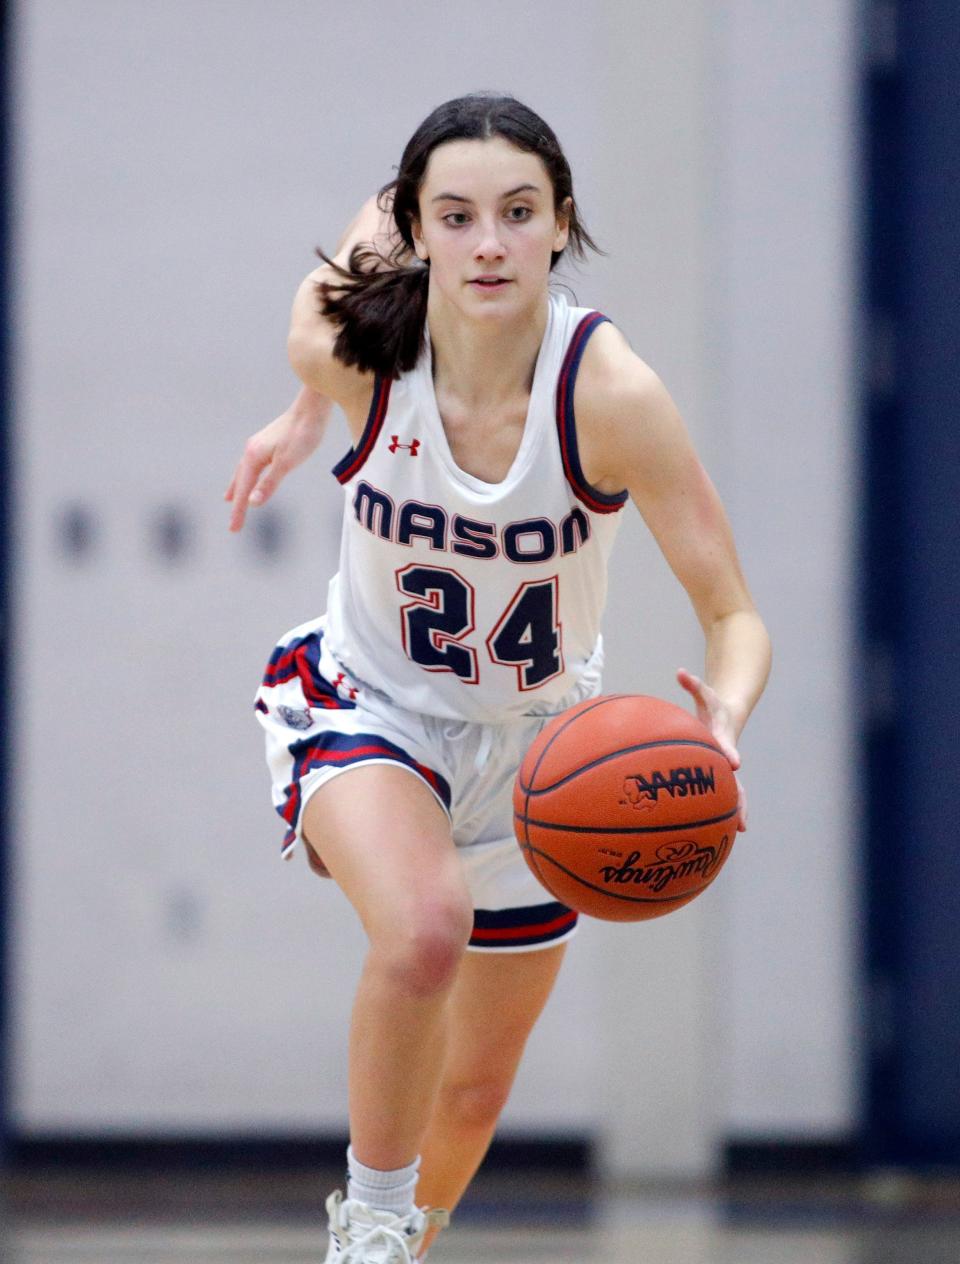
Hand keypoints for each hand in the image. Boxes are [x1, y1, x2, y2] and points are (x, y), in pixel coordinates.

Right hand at [225, 392, 332, 531]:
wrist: (312, 409)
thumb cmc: (303, 435)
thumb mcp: (287, 463)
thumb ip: (269, 483)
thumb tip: (252, 503)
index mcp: (253, 457)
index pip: (243, 490)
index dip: (239, 511)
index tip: (234, 530)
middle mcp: (251, 450)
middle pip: (240, 482)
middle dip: (236, 504)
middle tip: (233, 526)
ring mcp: (258, 446)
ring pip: (243, 472)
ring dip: (237, 488)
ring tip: (229, 500)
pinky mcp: (267, 443)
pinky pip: (252, 465)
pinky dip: (247, 476)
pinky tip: (251, 475)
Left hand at [676, 667, 747, 831]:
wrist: (731, 713)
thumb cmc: (713, 705)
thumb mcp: (705, 693)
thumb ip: (693, 684)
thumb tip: (680, 671)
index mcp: (724, 738)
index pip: (727, 746)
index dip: (729, 752)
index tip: (734, 762)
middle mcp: (728, 756)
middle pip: (737, 780)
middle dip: (740, 798)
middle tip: (743, 818)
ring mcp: (726, 767)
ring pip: (734, 792)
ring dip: (737, 809)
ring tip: (738, 831)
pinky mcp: (721, 774)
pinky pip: (722, 794)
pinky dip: (722, 809)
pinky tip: (718, 829)